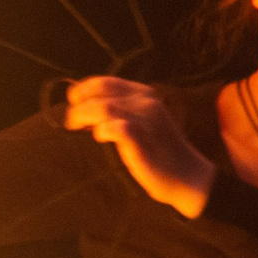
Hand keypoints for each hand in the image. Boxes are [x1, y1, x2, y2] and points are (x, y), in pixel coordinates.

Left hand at [62, 77, 213, 216]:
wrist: (186, 175)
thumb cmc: (157, 152)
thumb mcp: (141, 121)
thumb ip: (120, 111)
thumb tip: (84, 109)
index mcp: (144, 94)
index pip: (105, 82)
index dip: (83, 89)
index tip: (73, 101)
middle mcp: (145, 101)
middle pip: (100, 92)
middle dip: (79, 104)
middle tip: (71, 120)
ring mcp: (145, 118)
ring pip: (103, 107)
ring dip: (83, 116)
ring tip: (75, 127)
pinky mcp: (143, 137)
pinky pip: (115, 126)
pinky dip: (102, 130)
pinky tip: (101, 137)